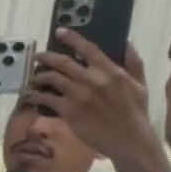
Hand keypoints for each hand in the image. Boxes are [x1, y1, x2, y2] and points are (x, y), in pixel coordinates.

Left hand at [29, 31, 151, 158]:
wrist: (130, 140)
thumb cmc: (136, 113)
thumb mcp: (140, 84)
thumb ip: (134, 62)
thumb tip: (127, 42)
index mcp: (111, 71)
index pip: (88, 49)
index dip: (72, 38)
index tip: (60, 31)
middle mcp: (92, 80)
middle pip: (63, 62)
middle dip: (47, 57)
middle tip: (38, 56)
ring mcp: (79, 95)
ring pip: (52, 79)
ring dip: (39, 76)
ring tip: (34, 77)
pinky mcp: (69, 111)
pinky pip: (46, 99)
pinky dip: (36, 95)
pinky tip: (30, 95)